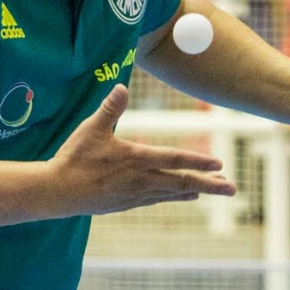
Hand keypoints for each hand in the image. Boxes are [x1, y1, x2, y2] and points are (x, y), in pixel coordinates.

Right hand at [49, 84, 234, 214]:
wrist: (57, 192)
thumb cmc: (74, 158)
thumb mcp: (90, 129)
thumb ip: (109, 108)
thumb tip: (122, 86)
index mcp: (135, 159)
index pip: (174, 159)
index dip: (198, 161)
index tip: (220, 164)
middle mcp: (140, 179)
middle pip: (181, 182)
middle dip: (209, 184)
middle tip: (233, 188)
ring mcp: (135, 194)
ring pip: (172, 193)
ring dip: (196, 190)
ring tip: (216, 190)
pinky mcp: (127, 203)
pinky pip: (158, 199)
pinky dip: (175, 196)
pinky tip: (185, 195)